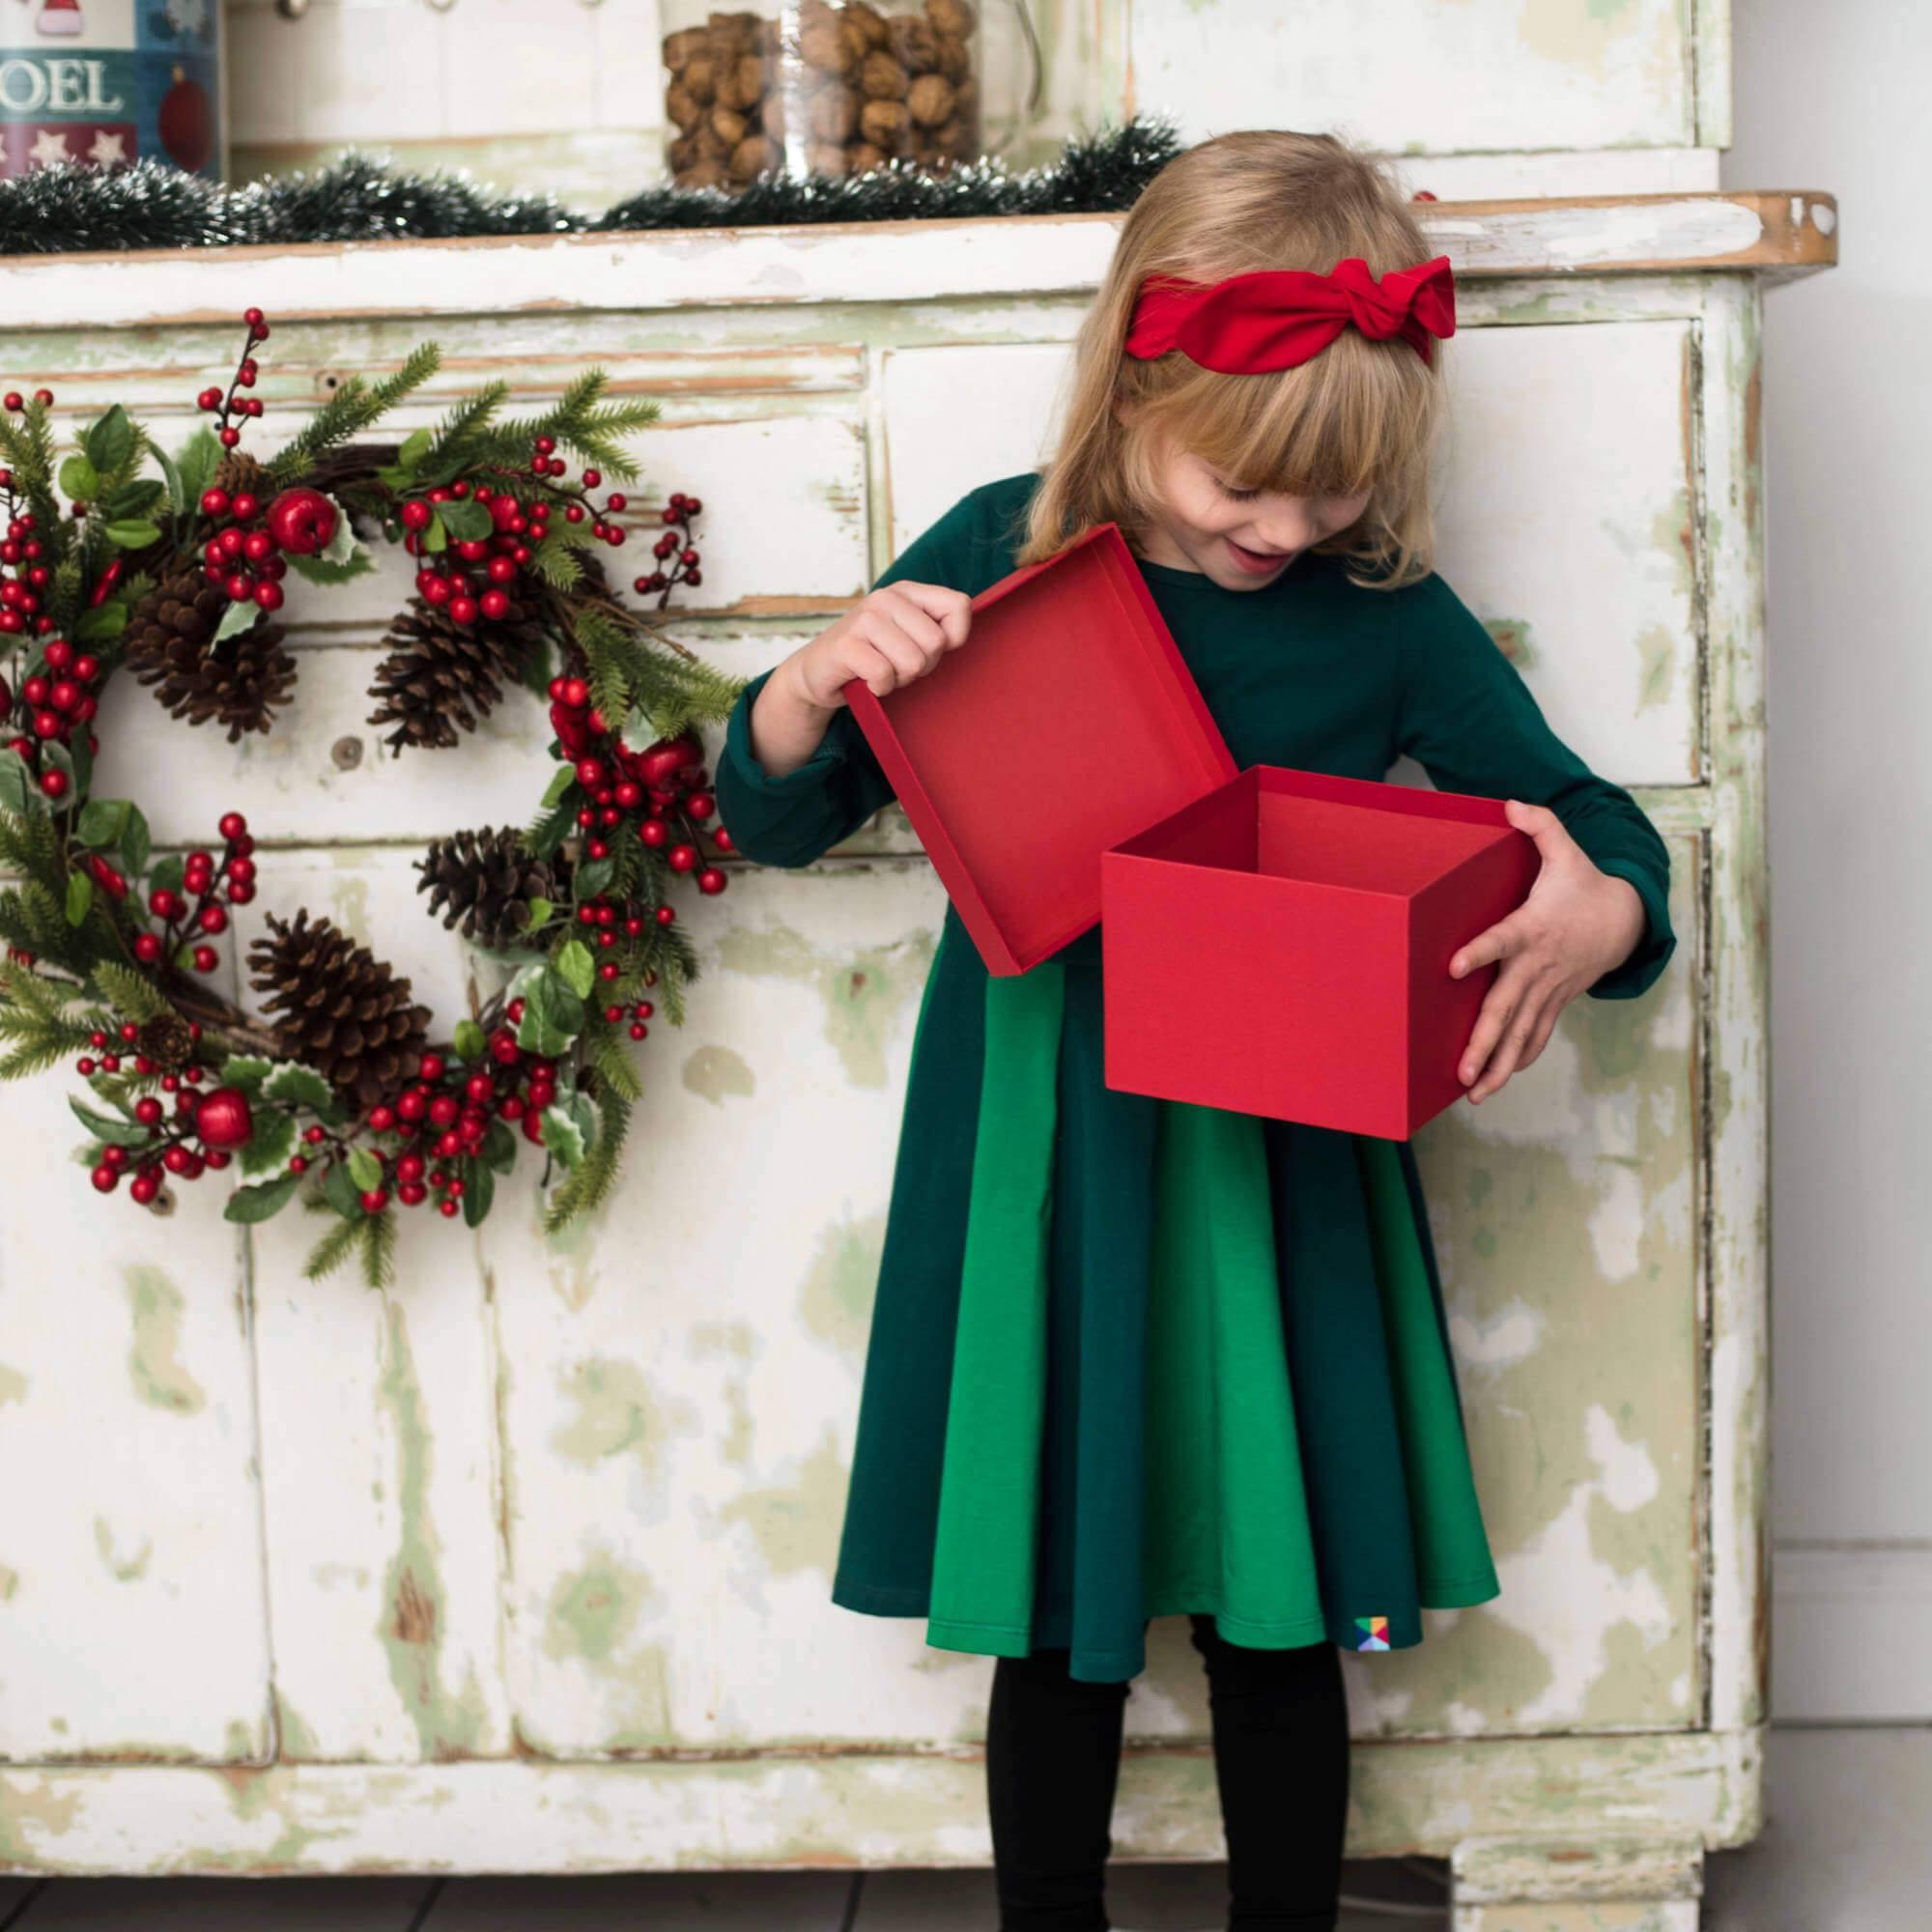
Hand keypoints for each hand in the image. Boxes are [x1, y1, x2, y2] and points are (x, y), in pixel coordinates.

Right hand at [787, 580, 973, 710]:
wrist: (819, 672)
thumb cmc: (873, 657)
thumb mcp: (909, 637)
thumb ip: (937, 630)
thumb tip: (958, 638)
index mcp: (907, 592)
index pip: (959, 605)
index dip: (954, 639)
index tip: (929, 649)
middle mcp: (886, 598)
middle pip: (936, 642)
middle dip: (922, 666)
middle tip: (898, 665)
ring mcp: (864, 618)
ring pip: (913, 662)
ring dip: (900, 679)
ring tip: (881, 672)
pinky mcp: (847, 644)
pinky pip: (885, 675)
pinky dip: (880, 688)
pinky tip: (866, 681)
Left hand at [1448, 799, 1647, 1104]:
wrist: (1627, 918)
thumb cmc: (1583, 884)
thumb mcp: (1566, 851)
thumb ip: (1539, 825)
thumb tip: (1509, 803)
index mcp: (1533, 927)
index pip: (1501, 939)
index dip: (1479, 951)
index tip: (1452, 967)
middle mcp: (1538, 964)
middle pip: (1507, 1006)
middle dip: (1485, 1041)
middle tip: (1462, 1070)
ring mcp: (1549, 988)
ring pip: (1522, 1032)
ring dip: (1499, 1064)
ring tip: (1474, 1092)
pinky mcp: (1556, 1001)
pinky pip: (1538, 1035)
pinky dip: (1520, 1060)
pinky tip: (1497, 1083)